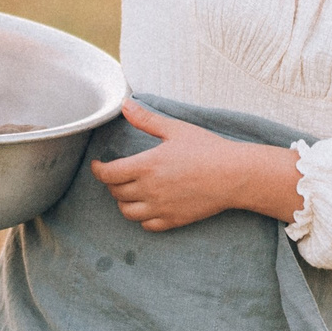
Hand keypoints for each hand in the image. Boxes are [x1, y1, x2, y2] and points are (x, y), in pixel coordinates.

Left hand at [89, 98, 302, 230]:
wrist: (234, 175)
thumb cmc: (207, 149)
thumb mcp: (175, 129)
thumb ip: (147, 119)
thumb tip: (125, 105)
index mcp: (147, 165)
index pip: (109, 174)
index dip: (98, 170)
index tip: (98, 164)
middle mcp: (150, 190)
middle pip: (116, 192)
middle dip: (112, 182)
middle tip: (118, 173)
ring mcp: (161, 208)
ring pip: (127, 212)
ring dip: (123, 201)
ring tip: (129, 190)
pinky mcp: (173, 220)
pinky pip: (146, 225)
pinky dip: (142, 217)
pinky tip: (147, 206)